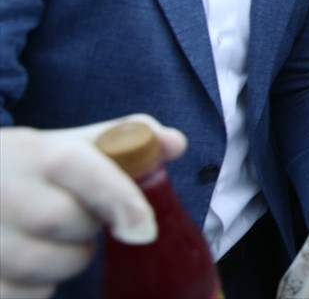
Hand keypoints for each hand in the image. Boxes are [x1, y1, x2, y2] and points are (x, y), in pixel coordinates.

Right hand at [0, 115, 186, 297]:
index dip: (117, 196)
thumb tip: (175, 144)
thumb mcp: (69, 145)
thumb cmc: (31, 170)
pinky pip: (24, 293)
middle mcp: (1, 189)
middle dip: (88, 226)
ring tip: (57, 239)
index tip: (144, 228)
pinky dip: (38, 286)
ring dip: (67, 260)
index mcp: (31, 150)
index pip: (76, 165)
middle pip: (64, 220)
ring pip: (45, 264)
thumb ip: (125, 140)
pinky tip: (30, 262)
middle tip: (83, 218)